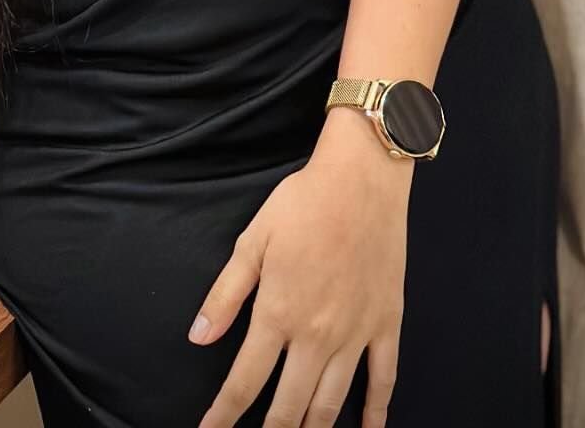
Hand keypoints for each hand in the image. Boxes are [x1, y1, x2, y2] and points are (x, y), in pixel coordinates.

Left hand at [189, 116, 410, 427]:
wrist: (362, 180)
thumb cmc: (302, 204)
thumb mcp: (253, 241)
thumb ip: (225, 295)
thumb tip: (198, 337)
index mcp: (279, 313)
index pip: (245, 382)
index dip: (224, 415)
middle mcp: (317, 335)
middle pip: (289, 406)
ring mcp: (356, 334)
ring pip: (331, 404)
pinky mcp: (386, 325)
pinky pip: (382, 382)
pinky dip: (376, 414)